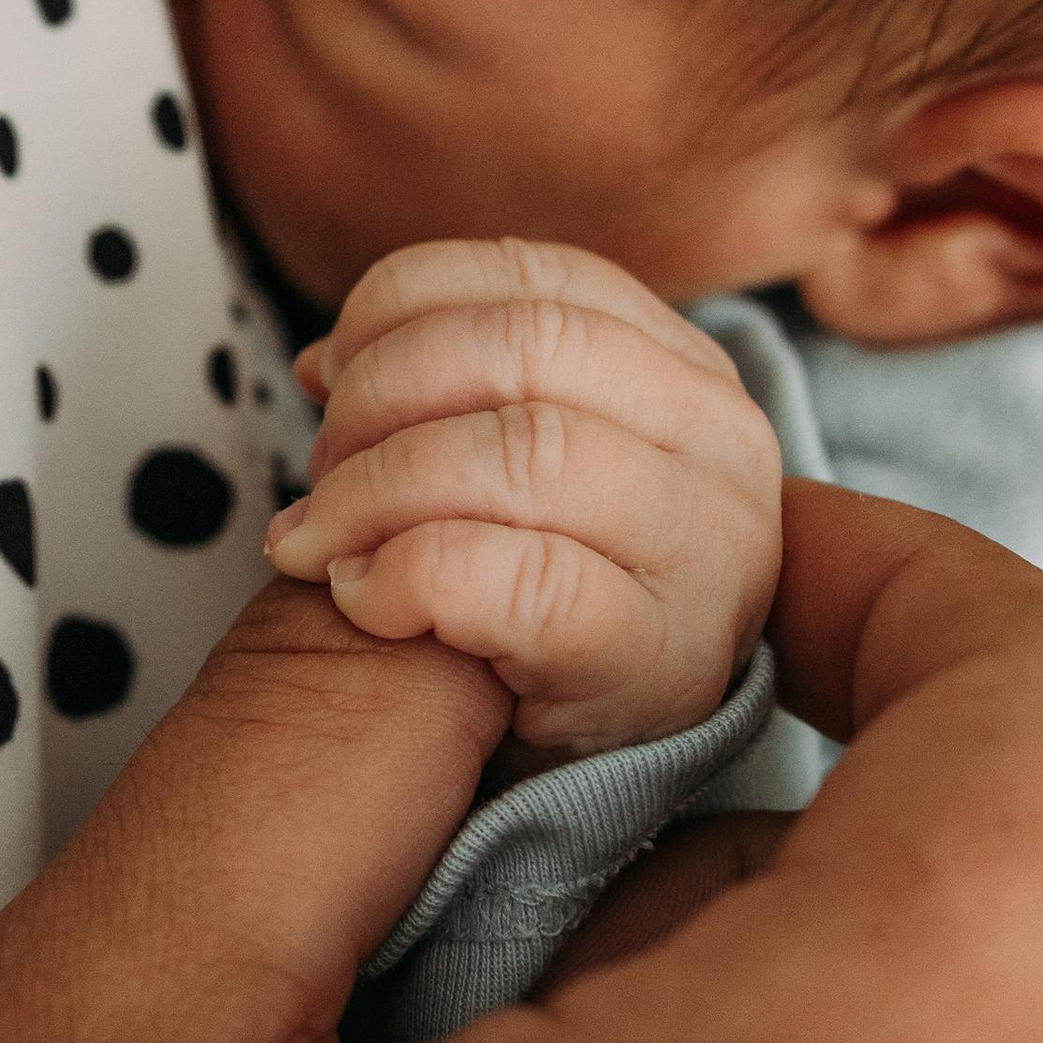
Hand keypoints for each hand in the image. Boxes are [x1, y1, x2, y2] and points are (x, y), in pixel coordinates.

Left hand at [267, 233, 782, 755]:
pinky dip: (409, 576)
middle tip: (321, 467)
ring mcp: (711, 551)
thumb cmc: (540, 597)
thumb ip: (450, 388)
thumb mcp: (521, 462)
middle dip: (384, 394)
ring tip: (320, 538)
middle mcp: (722, 442)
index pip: (534, 278)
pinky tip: (363, 598)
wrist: (599, 764)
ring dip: (378, 487)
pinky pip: (518, 581)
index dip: (402, 306)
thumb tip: (322, 361)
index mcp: (684, 369)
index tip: (331, 368)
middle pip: (524, 347)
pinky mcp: (664, 655)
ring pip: (524, 452)